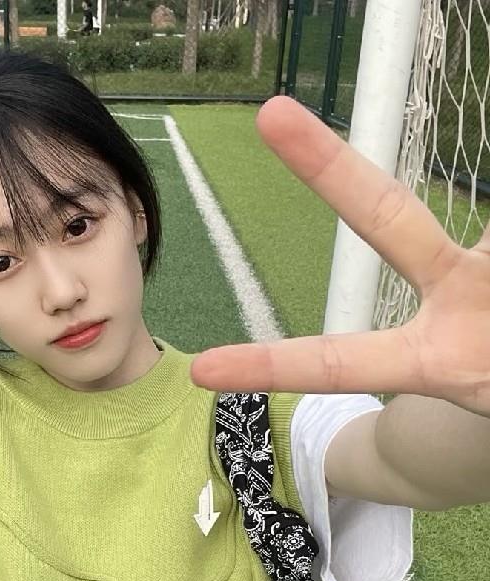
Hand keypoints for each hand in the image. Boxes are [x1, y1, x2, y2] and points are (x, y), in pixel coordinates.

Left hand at [189, 96, 489, 418]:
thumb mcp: (467, 384)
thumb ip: (442, 369)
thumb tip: (452, 364)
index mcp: (434, 357)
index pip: (341, 363)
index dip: (274, 366)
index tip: (201, 371)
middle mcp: (460, 293)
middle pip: (390, 220)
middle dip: (332, 172)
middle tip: (268, 113)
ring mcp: (487, 267)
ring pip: (480, 232)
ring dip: (480, 294)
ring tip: (478, 322)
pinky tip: (487, 303)